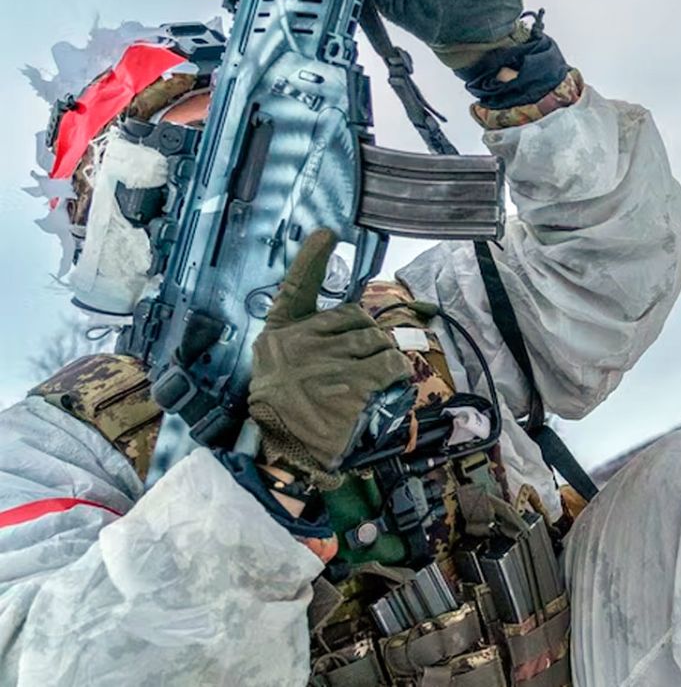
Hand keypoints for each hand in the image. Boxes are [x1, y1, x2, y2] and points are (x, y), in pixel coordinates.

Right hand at [249, 229, 412, 487]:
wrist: (281, 454)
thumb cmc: (285, 409)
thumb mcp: (279, 369)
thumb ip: (304, 337)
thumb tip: (345, 312)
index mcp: (281, 335)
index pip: (295, 288)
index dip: (310, 259)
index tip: (325, 233)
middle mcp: (301, 344)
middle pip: (359, 321)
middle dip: (368, 341)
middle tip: (358, 367)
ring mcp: (327, 364)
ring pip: (378, 342)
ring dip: (384, 360)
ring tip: (371, 382)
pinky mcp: (353, 387)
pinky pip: (390, 366)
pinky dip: (395, 376)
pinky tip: (385, 390)